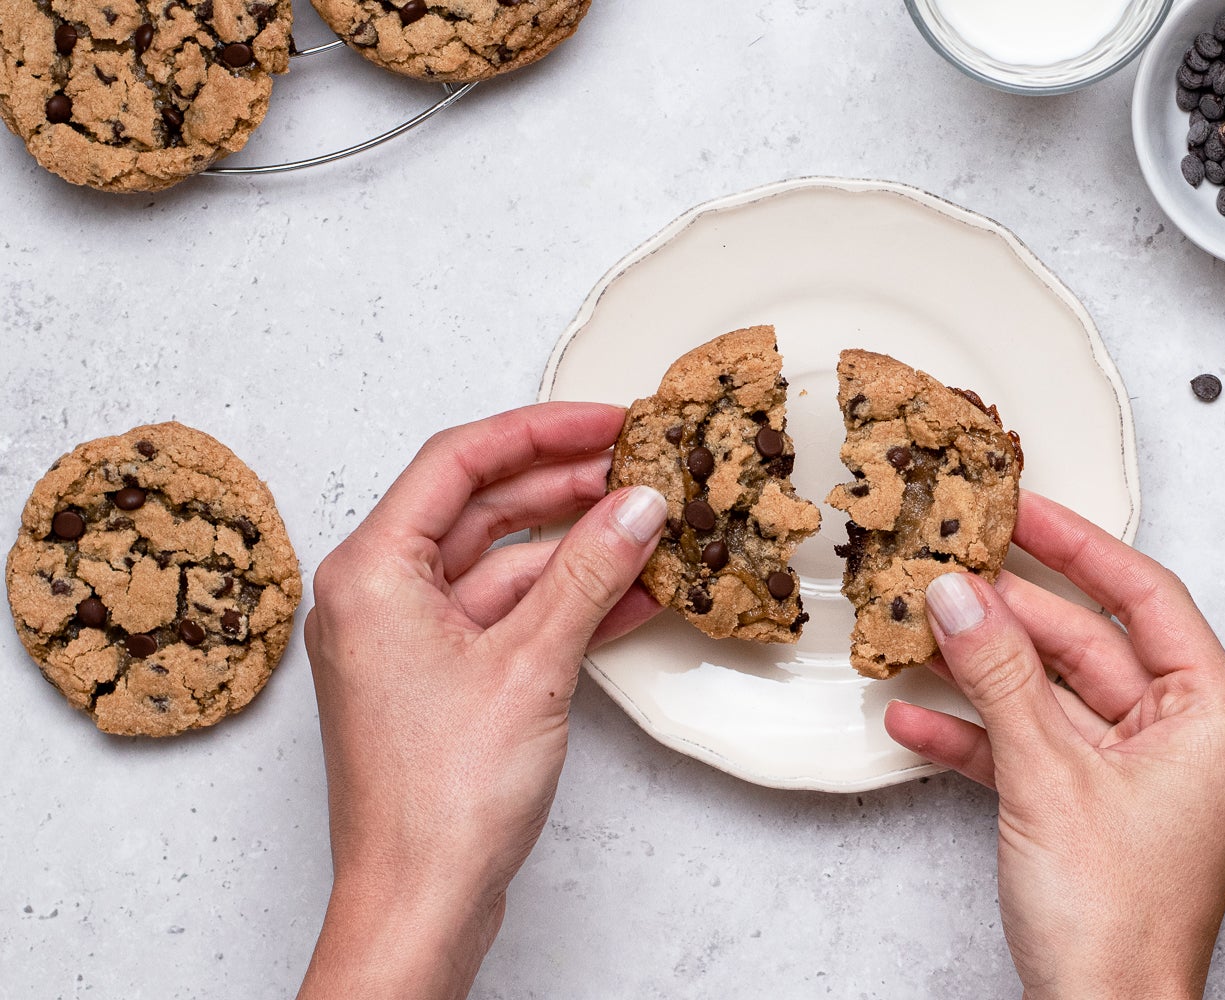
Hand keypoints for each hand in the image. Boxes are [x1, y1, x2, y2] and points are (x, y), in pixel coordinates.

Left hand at [296, 403, 666, 999]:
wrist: (419, 899)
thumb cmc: (441, 798)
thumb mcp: (532, 664)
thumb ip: (589, 573)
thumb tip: (637, 505)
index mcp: (372, 571)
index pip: (459, 461)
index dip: (541, 430)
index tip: (609, 421)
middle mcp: (379, 596)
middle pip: (481, 508)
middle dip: (566, 487)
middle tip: (642, 467)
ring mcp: (408, 641)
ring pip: (503, 565)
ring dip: (577, 549)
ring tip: (652, 529)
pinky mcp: (441, 682)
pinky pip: (508, 618)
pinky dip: (567, 603)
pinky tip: (632, 594)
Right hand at [884, 493, 1224, 999]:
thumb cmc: (1115, 923)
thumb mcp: (1047, 776)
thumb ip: (998, 675)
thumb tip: (958, 592)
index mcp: (1216, 714)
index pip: (1147, 597)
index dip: (1079, 545)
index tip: (1023, 506)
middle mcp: (1189, 738)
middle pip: (1091, 644)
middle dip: (1010, 615)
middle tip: (946, 569)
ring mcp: (1142, 778)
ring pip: (1054, 698)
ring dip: (983, 674)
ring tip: (916, 632)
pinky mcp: (1096, 814)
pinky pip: (1036, 752)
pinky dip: (980, 739)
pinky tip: (915, 721)